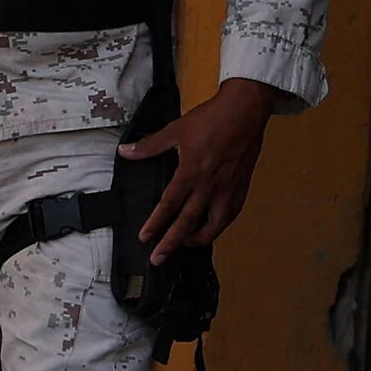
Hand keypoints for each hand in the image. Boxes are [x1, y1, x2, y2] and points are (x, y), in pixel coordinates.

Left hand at [118, 76, 279, 254]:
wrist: (245, 111)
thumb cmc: (211, 119)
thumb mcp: (175, 130)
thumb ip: (149, 146)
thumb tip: (125, 152)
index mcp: (191, 173)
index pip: (169, 206)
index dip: (156, 224)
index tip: (144, 238)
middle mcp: (209, 187)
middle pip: (187, 223)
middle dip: (171, 244)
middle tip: (158, 259)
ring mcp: (227, 190)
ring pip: (213, 226)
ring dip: (198, 239)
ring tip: (185, 245)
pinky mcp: (241, 188)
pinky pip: (230, 215)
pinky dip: (219, 226)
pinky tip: (212, 229)